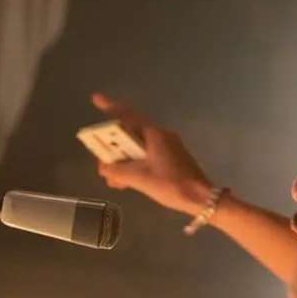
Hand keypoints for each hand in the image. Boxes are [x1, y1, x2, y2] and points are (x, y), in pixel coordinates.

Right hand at [90, 93, 214, 215]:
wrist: (201, 198)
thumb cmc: (170, 184)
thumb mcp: (139, 178)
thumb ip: (116, 171)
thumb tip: (102, 167)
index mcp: (154, 134)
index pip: (128, 115)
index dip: (111, 107)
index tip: (96, 99)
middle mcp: (161, 136)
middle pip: (130, 134)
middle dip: (114, 148)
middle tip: (102, 159)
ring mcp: (168, 147)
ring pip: (138, 149)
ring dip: (123, 162)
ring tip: (112, 179)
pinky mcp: (171, 159)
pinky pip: (147, 157)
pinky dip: (135, 166)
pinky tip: (126, 183)